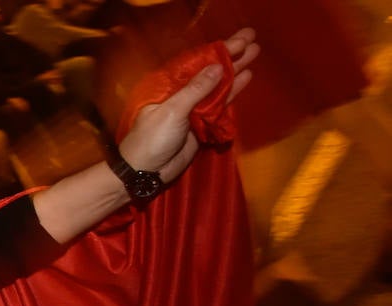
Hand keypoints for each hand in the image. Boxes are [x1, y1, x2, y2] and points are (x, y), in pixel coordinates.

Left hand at [118, 29, 259, 179]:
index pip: (196, 63)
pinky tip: (246, 77)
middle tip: (253, 38)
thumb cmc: (151, 139)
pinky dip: (232, 91)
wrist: (145, 172)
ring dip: (235, 70)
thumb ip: (196, 90)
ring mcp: (192, 109)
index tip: (239, 39)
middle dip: (230, 56)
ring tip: (256, 52)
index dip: (218, 50)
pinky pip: (220, 104)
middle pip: (209, 71)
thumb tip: (218, 66)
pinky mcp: (201, 125)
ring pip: (217, 86)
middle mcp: (181, 94)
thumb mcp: (172, 111)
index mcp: (168, 86)